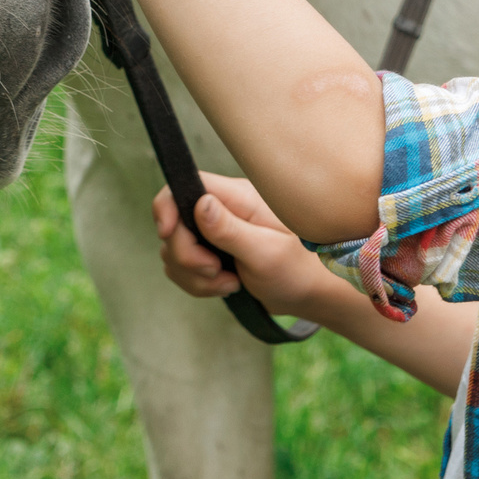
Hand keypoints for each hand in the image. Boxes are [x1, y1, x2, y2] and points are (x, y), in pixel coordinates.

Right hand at [152, 172, 348, 320]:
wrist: (312, 292)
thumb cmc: (299, 269)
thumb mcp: (265, 252)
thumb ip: (230, 230)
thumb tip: (200, 203)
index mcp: (236, 198)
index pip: (183, 186)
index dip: (167, 208)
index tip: (168, 234)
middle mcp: (221, 210)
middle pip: (174, 224)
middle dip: (186, 256)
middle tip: (215, 271)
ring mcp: (215, 233)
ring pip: (175, 251)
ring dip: (194, 275)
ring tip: (229, 284)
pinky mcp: (213, 254)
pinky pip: (184, 269)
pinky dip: (198, 284)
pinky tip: (228, 287)